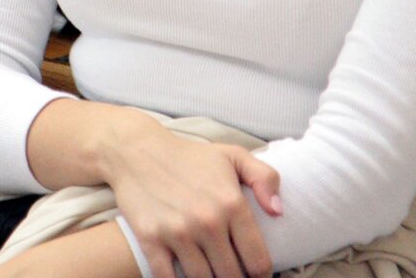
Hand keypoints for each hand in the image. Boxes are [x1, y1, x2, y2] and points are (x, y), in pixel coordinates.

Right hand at [97, 118, 280, 277]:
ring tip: (210, 272)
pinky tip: (181, 275)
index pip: (258, 262)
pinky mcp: (151, 239)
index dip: (260, 274)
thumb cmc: (188, 157)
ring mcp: (177, 232)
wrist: (136, 150)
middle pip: (231, 276)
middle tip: (230, 271)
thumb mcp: (232, 155)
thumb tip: (279, 212)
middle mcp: (207, 221)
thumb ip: (265, 178)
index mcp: (232, 204)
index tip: (254, 273)